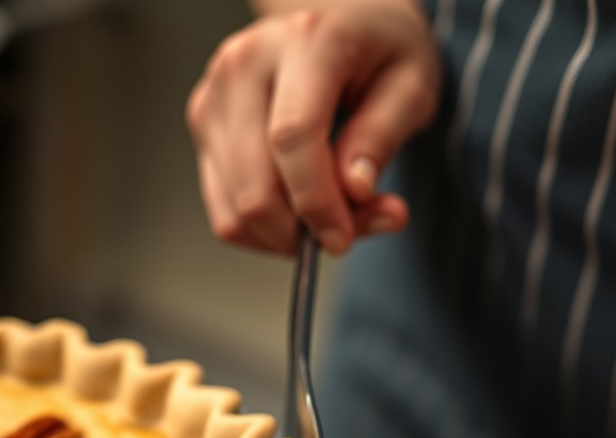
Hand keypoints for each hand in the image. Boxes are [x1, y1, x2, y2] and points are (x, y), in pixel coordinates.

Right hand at [185, 0, 441, 255]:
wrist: (336, 21)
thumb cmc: (378, 50)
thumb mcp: (412, 85)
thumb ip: (382, 138)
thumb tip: (353, 192)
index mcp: (303, 41)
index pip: (293, 137)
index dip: (317, 202)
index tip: (342, 237)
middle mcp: (244, 65)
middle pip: (254, 186)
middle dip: (299, 232)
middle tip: (341, 235)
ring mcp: (215, 97)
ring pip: (234, 210)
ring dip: (282, 237)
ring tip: (322, 219)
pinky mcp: (204, 126)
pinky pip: (223, 211)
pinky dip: (260, 232)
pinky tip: (293, 214)